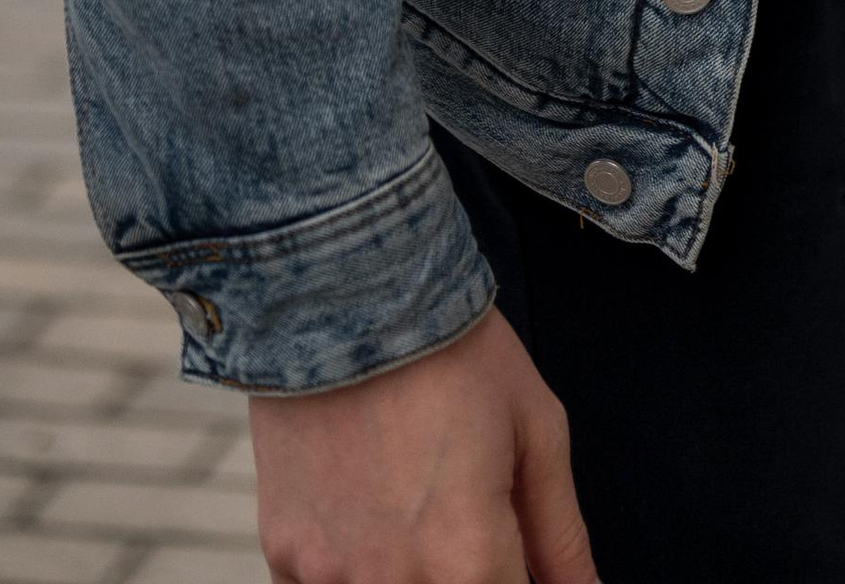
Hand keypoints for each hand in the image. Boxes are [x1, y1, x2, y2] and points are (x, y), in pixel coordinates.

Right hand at [249, 310, 595, 583]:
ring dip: (409, 568)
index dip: (516, 575)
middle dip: (464, 569)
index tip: (512, 551)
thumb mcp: (534, 429)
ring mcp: (331, 575)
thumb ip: (561, 536)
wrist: (345, 290)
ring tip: (413, 497)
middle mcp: (396, 583)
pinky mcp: (283, 554)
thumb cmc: (454, 351)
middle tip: (461, 504)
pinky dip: (353, 562)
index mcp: (468, 559)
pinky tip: (365, 502)